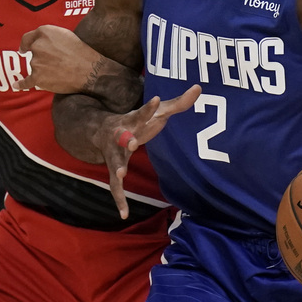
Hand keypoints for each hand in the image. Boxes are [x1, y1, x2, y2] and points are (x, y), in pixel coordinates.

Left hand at [15, 25, 100, 93]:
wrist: (90, 71)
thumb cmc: (81, 52)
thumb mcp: (65, 34)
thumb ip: (49, 36)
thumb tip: (37, 43)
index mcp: (45, 32)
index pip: (28, 38)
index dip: (25, 44)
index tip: (24, 49)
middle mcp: (38, 45)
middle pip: (33, 54)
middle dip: (41, 59)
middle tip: (55, 63)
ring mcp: (36, 62)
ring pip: (35, 67)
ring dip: (43, 70)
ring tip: (60, 72)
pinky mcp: (38, 77)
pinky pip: (26, 82)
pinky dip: (21, 84)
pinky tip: (16, 85)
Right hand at [99, 85, 201, 218]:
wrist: (102, 130)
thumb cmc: (138, 121)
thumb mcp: (158, 111)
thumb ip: (179, 102)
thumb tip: (199, 87)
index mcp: (133, 120)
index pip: (142, 112)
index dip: (149, 108)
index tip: (156, 99)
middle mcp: (121, 136)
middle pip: (123, 137)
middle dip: (127, 140)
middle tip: (132, 143)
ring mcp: (116, 154)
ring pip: (115, 161)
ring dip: (118, 167)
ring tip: (122, 174)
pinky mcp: (114, 169)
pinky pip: (115, 186)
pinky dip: (119, 200)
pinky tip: (124, 214)